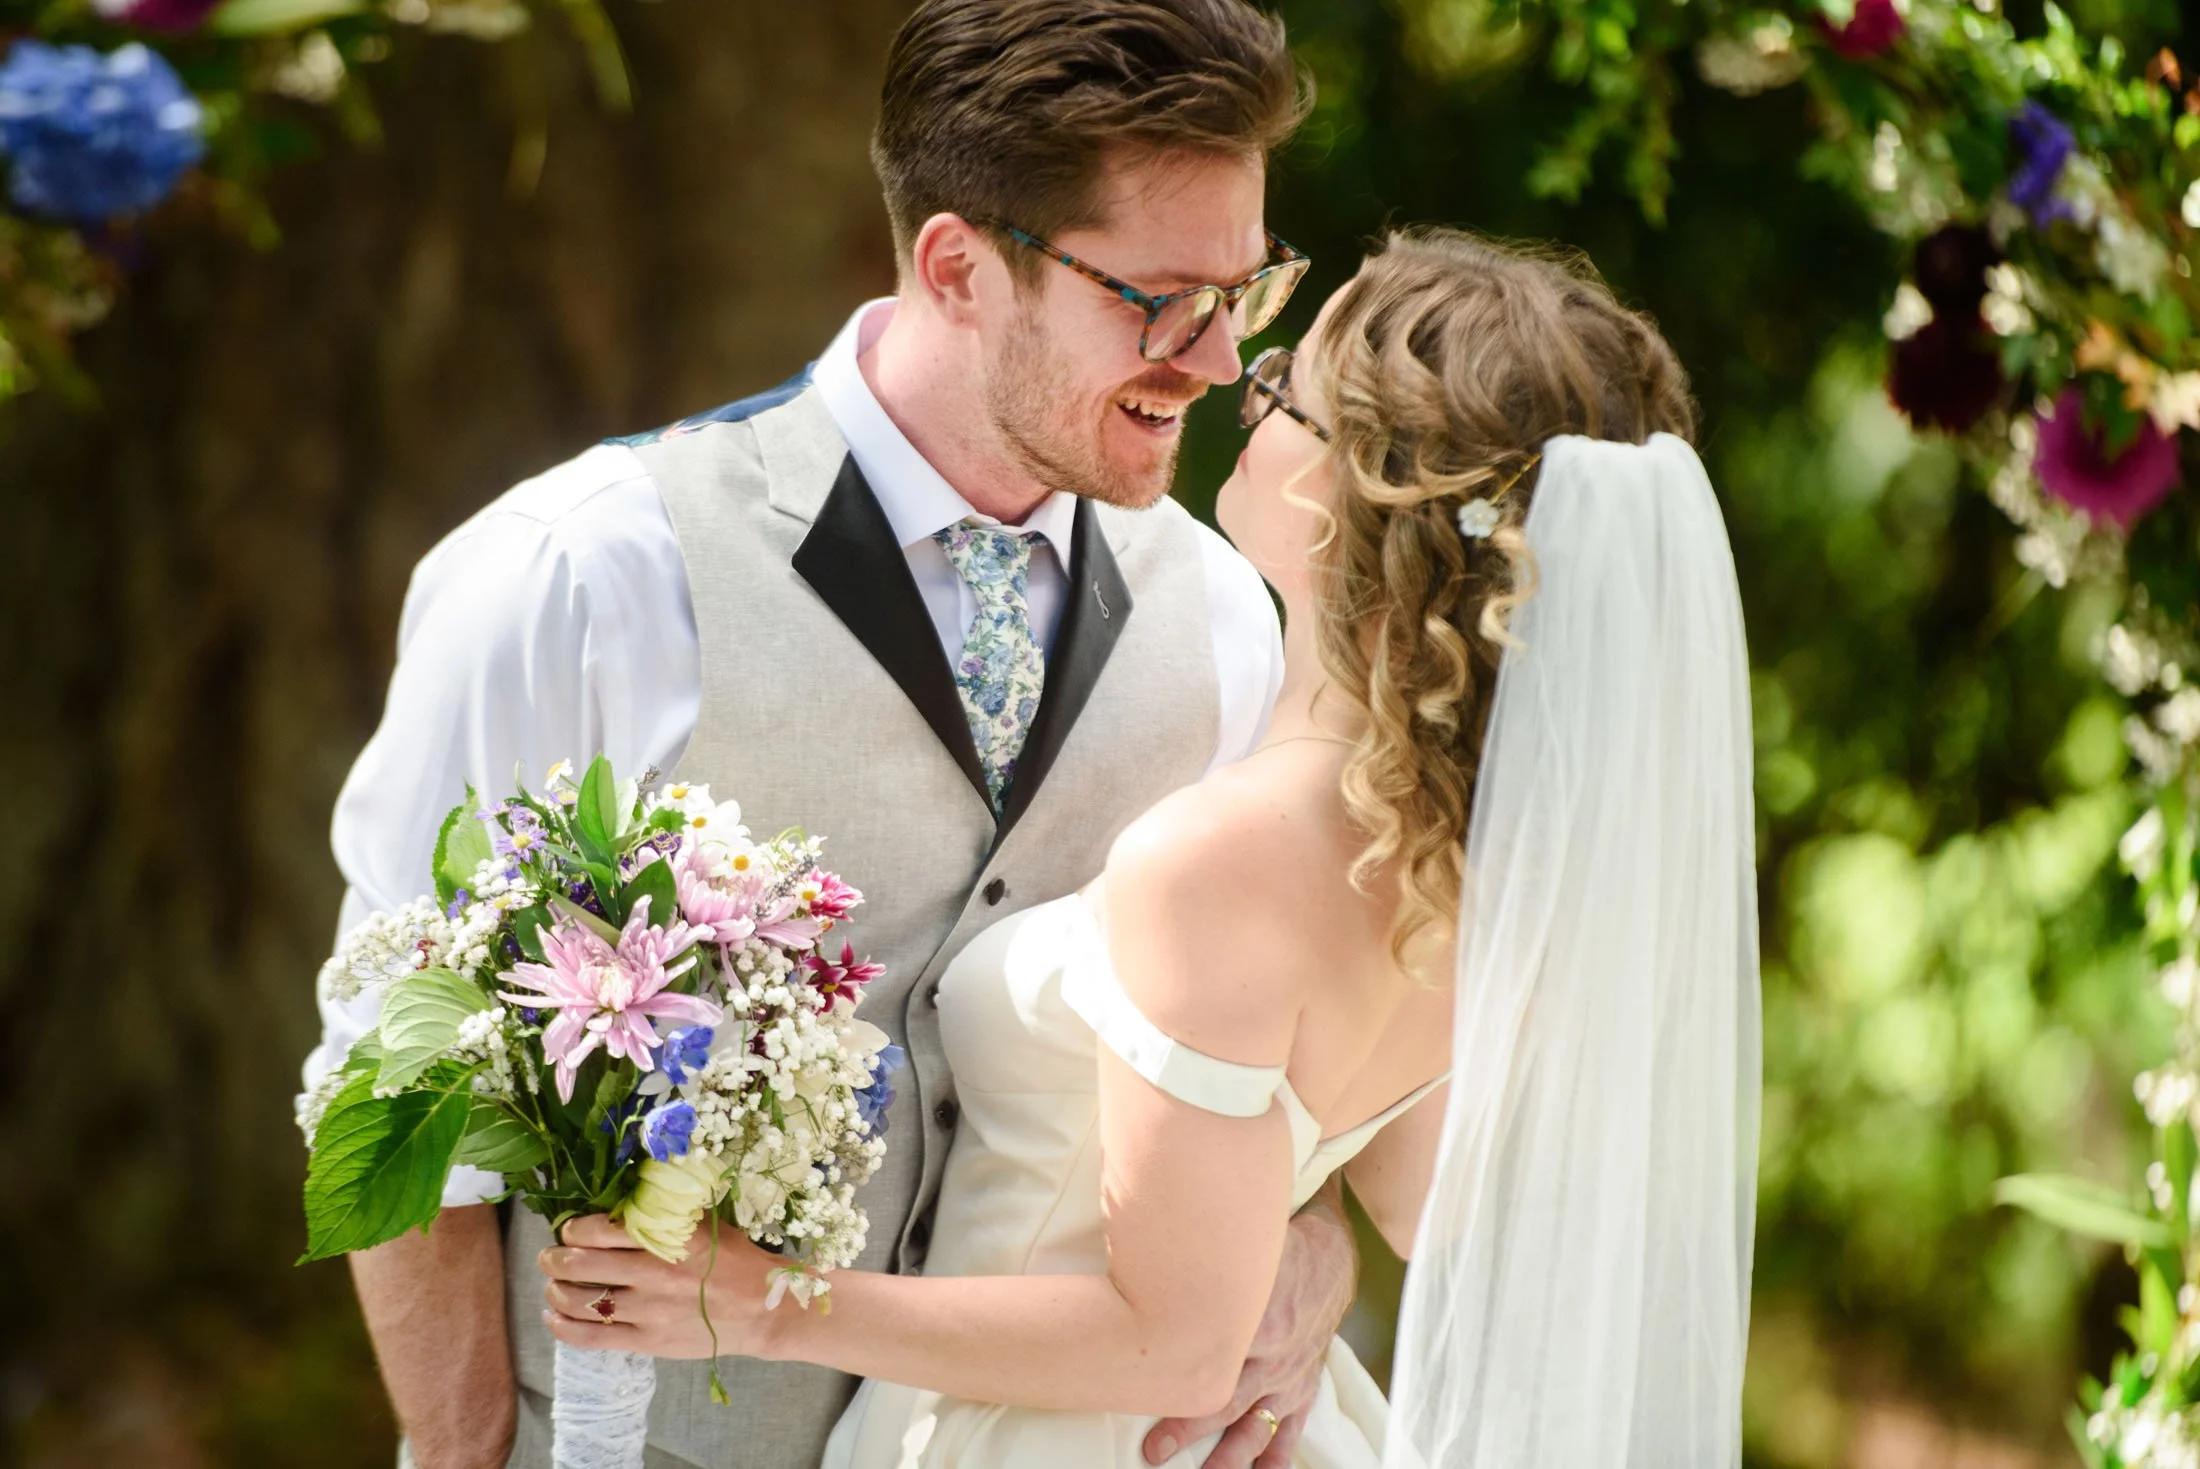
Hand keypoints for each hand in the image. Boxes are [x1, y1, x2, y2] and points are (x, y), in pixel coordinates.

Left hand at [537, 1214, 779, 1358]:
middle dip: (554, 1258)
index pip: (599, 1229)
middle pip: (580, 1264)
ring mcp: (647, 1311)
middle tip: (550, 1255)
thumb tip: (619, 1198)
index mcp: (666, 1238)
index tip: (570, 1229)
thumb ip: (663, 1212)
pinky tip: (554, 1317)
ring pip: (580, 1301)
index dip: (573, 1229)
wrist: (761, 1308)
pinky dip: (563, 1327)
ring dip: (555, 1291)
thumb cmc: (733, 1259)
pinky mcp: (647, 1341)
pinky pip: (591, 1337)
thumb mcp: (703, 1223)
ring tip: (553, 1285)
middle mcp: (652, 1273)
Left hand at [1143, 1184, 1358, 1468]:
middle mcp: (1272, 1357)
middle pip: (1225, 1402)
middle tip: (1156, 1452)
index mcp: (1256, 1320)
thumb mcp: (1242, 1252)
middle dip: (1188, 1431)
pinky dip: (1274, 1459)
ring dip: (1227, 1459)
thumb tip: (1151, 1264)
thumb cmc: (1277, 1251)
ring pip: (1254, 1429)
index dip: (1175, 1380)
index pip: (1211, 1357)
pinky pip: (1289, 1433)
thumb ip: (1202, 1268)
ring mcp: (1288, 1378)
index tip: (1144, 1392)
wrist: (1330, 1257)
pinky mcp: (1303, 1389)